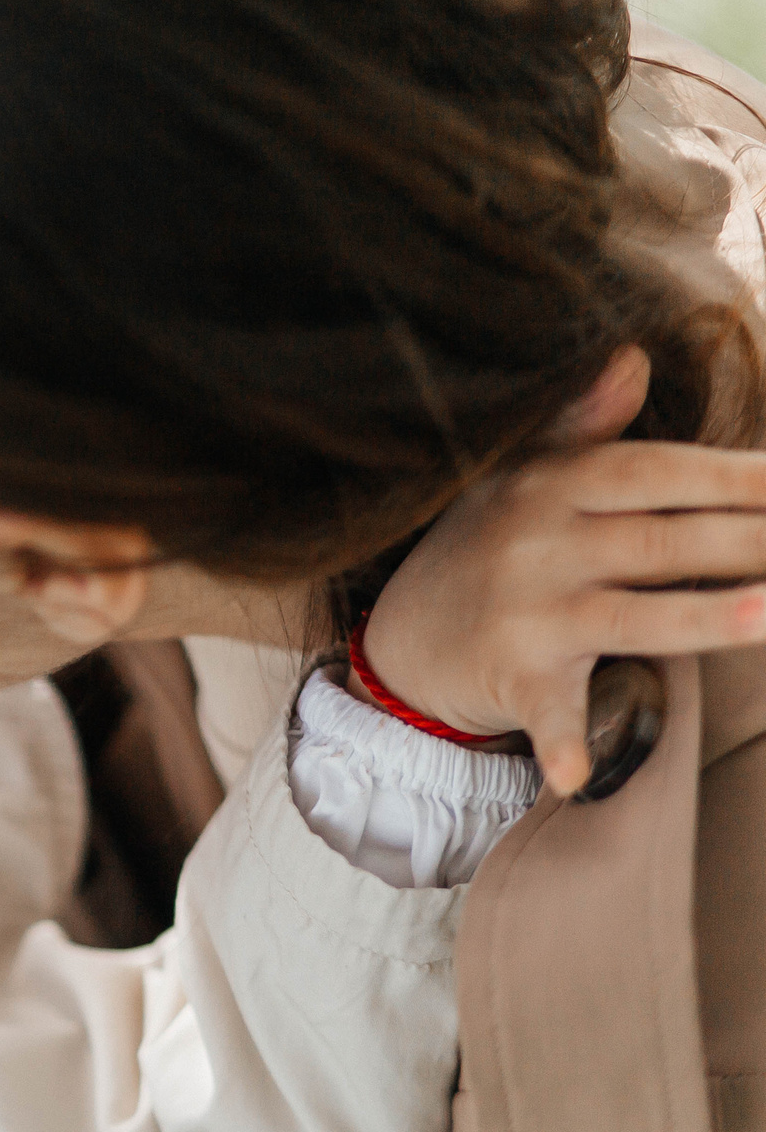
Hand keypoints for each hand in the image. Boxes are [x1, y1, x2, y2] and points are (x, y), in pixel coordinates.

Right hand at [363, 347, 765, 794]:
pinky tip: (580, 774)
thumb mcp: (519, 479)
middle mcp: (538, 545)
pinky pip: (548, 712)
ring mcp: (527, 616)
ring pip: (635, 616)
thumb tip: (630, 356)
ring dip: (707, 618)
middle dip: (754, 542)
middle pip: (666, 541)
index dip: (734, 474)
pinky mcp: (513, 680)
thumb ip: (583, 425)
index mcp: (549, 487)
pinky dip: (563, 744)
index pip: (656, 471)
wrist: (402, 639)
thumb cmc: (484, 549)